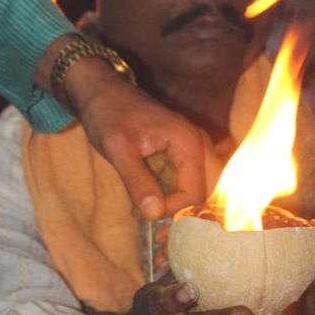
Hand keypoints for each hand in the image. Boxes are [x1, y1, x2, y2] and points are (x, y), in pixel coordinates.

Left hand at [35, 35, 217, 220]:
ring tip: (161, 218)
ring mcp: (196, 146)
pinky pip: (197, 179)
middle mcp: (199, 143)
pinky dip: (185, 196)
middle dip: (190, 212)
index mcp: (188, 142)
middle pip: (211, 191)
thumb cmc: (109, 114)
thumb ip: (138, 182)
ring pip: (208, 186)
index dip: (175, 210)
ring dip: (189, 206)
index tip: (148, 212)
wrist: (103, 91)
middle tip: (160, 224)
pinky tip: (162, 203)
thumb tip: (155, 214)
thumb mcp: (117, 150)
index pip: (196, 192)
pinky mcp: (188, 151)